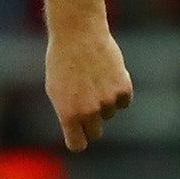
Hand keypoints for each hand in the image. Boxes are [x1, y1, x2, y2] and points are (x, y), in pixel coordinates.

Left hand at [45, 23, 131, 151]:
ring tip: (92, 79)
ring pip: (109, 113)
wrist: (78, 34)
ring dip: (103, 102)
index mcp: (68, 114)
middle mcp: (89, 111)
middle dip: (91, 123)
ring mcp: (107, 101)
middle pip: (95, 132)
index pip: (78, 144)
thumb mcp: (56, 90)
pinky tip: (107, 75)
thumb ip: (68, 112)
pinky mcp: (123, 88)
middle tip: (86, 103)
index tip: (80, 136)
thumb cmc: (62, 61)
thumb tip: (80, 130)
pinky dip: (118, 91)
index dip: (79, 140)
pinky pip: (123, 101)